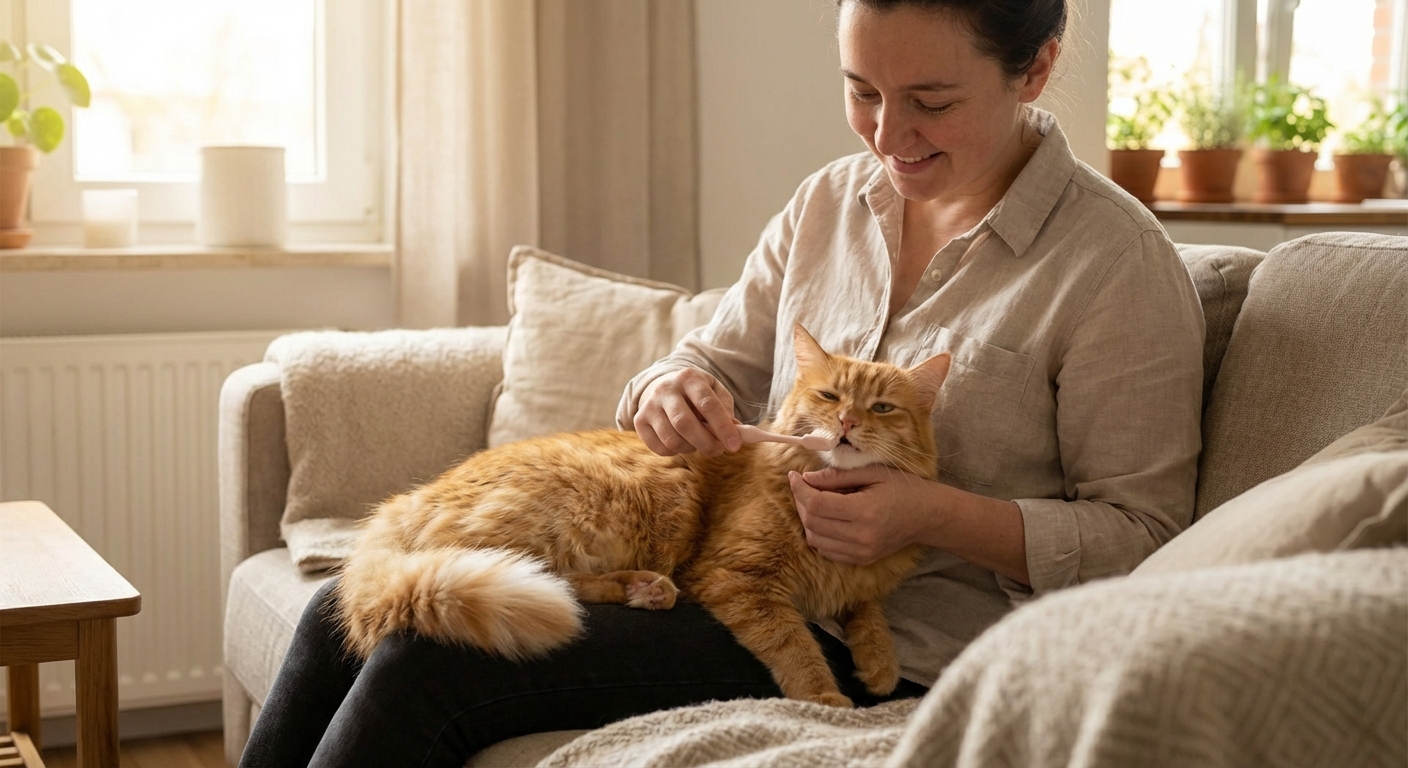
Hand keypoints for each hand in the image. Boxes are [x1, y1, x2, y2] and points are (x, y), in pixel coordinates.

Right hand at [633, 368, 740, 456]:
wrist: (665, 386)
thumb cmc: (697, 393)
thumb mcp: (715, 392)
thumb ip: (726, 410)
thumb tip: (736, 433)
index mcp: (689, 377)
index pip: (707, 404)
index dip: (723, 427)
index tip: (735, 446)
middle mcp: (665, 389)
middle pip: (685, 424)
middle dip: (706, 443)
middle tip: (718, 451)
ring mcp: (649, 405)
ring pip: (671, 439)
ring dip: (691, 448)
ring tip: (699, 443)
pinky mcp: (639, 421)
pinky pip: (659, 448)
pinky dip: (675, 452)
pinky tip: (682, 442)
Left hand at [788, 465, 938, 564]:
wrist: (928, 516)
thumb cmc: (903, 488)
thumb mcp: (873, 473)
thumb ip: (838, 476)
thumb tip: (806, 478)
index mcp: (865, 511)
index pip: (817, 505)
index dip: (800, 489)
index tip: (794, 475)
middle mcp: (861, 537)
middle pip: (812, 523)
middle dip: (801, 502)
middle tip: (803, 485)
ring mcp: (861, 552)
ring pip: (815, 539)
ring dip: (807, 519)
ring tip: (814, 501)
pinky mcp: (861, 560)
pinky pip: (826, 551)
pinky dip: (818, 534)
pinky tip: (825, 518)